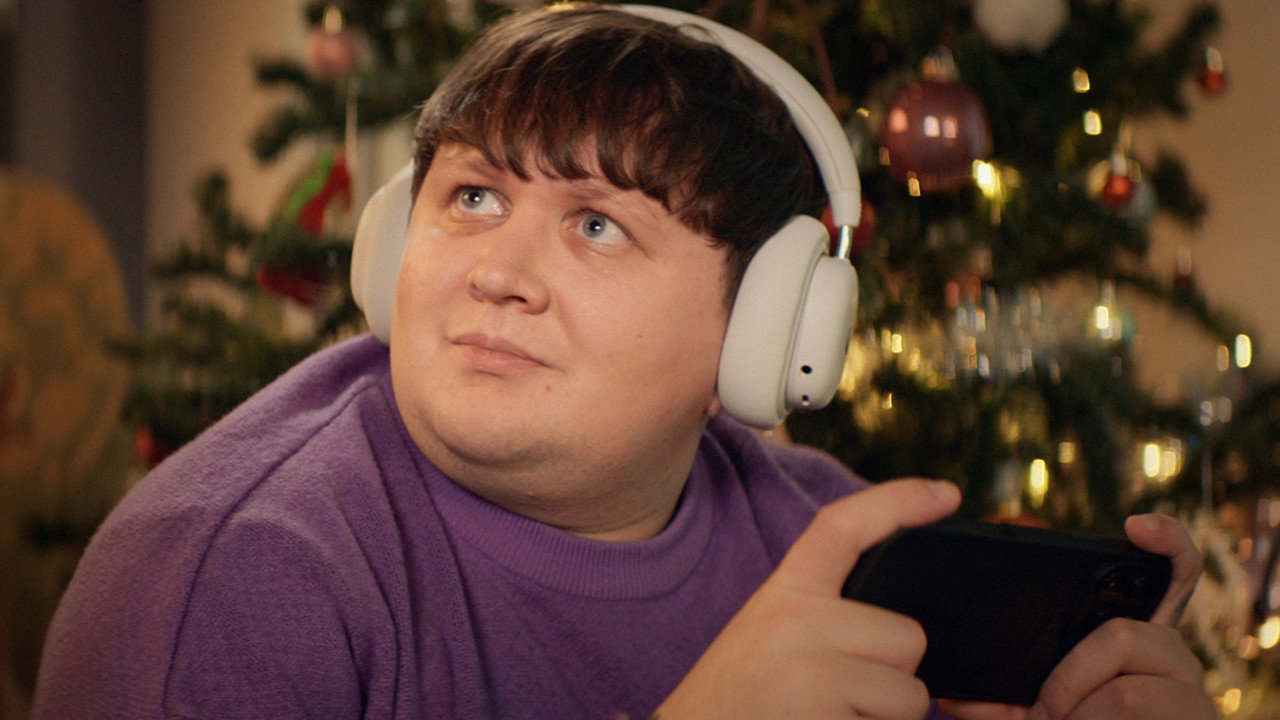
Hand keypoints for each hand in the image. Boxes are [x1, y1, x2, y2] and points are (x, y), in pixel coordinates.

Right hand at [653, 478, 960, 719]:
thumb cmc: (734, 707)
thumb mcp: (767, 641)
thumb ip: (821, 618)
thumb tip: (901, 625)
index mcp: (782, 596)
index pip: (842, 528)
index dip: (898, 502)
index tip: (945, 493)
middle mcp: (795, 622)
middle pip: (907, 636)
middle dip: (892, 677)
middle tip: (836, 700)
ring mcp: (810, 671)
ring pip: (912, 694)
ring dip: (885, 719)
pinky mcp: (823, 716)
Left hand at [939, 513, 1213, 719]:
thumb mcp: (1024, 709)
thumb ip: (990, 692)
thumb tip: (953, 688)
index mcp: (1133, 637)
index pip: (1170, 572)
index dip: (1164, 541)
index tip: (1135, 527)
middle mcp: (1171, 656)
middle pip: (1124, 636)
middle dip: (1067, 681)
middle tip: (1047, 711)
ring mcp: (1191, 693)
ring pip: (1125, 692)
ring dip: (1079, 716)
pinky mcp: (1198, 718)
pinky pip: (1131, 706)